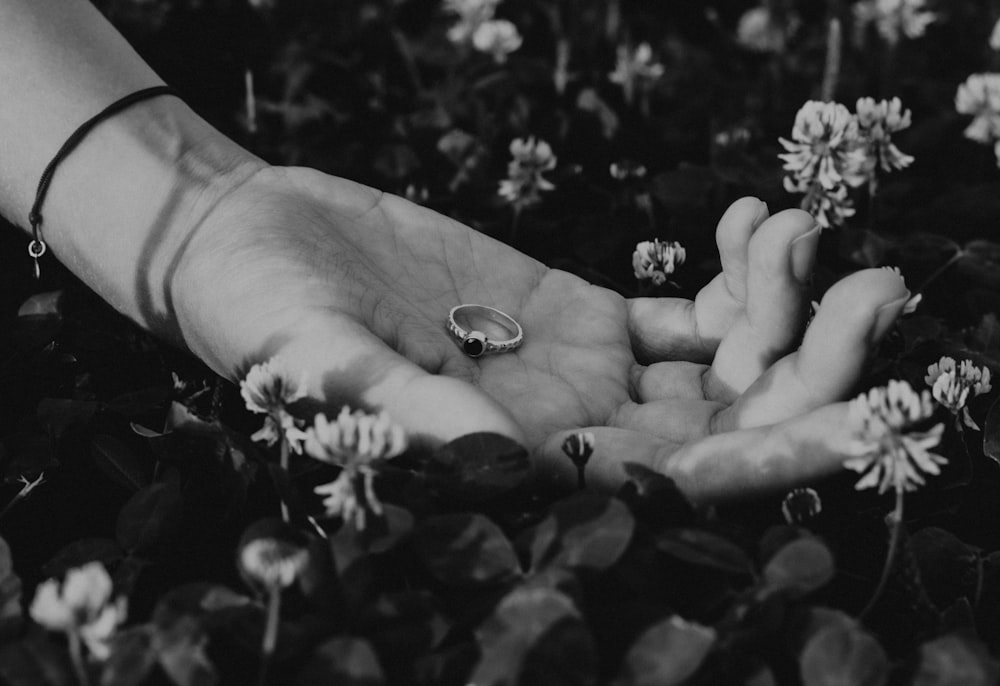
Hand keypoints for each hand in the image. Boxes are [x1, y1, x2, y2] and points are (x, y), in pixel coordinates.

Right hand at [171, 168, 910, 501]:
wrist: (258, 249)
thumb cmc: (265, 320)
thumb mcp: (320, 363)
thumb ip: (406, 410)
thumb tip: (496, 458)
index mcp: (524, 469)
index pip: (673, 484)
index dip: (772, 456)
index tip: (861, 413)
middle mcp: (570, 433)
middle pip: (727, 423)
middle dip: (816, 369)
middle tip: (885, 293)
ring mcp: (582, 370)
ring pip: (722, 364)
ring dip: (788, 305)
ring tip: (810, 228)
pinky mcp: (577, 311)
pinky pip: (685, 313)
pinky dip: (735, 276)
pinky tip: (756, 223)